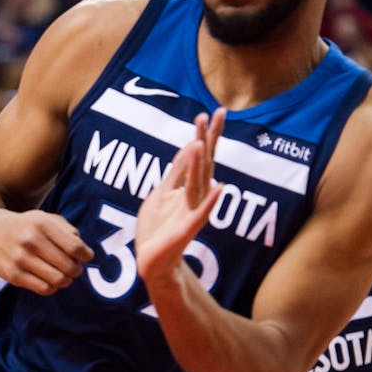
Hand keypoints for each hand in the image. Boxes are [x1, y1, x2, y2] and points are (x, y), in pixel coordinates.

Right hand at [0, 208, 93, 294]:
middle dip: (76, 269)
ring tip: (63, 275)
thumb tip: (84, 254)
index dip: (86, 256)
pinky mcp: (13, 275)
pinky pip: (44, 289)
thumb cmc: (26, 226)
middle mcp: (31, 241)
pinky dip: (52, 287)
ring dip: (66, 280)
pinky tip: (50, 280)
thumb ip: (68, 231)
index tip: (85, 257)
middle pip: (69, 266)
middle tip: (74, 268)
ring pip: (58, 280)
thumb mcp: (46, 219)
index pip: (75, 247)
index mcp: (42, 224)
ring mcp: (20, 259)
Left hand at [136, 109, 224, 284]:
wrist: (150, 259)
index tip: (213, 112)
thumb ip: (177, 171)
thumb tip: (190, 145)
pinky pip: (200, 213)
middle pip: (205, 164)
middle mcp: (195, 197)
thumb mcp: (162, 192)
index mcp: (188, 187)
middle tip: (217, 114)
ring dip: (200, 163)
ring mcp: (192, 213)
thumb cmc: (157, 226)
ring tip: (201, 142)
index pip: (201, 157)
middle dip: (209, 140)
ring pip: (198, 183)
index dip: (206, 135)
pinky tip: (220, 188)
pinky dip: (210, 202)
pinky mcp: (186, 229)